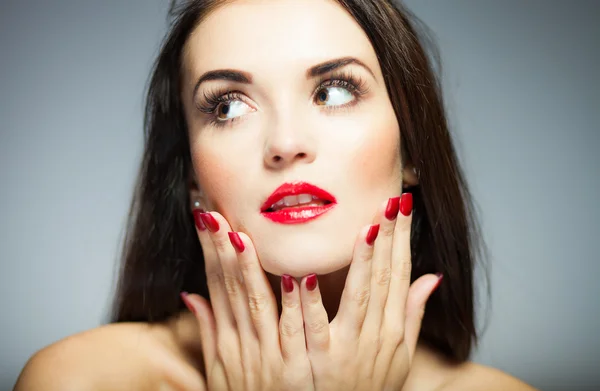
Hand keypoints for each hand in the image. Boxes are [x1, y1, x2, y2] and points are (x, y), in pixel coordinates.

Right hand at [182, 211, 313, 390]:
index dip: (209, 252)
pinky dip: (295, 306)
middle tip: (215, 214)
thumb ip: (210, 330)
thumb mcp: (220, 369)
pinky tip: (298, 278)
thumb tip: (191, 295)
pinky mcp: (295, 369)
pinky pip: (294, 333)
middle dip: (220, 250)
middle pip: (230, 288)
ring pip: (257, 303)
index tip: (206, 219)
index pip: (217, 286)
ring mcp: (268, 355)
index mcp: (229, 339)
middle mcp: (243, 344)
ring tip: (245, 233)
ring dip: (251, 268)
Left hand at [299, 194, 441, 390]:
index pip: (399, 273)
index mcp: (393, 327)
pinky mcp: (322, 362)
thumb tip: (431, 277)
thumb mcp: (400, 353)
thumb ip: (412, 313)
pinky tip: (304, 275)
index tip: (403, 205)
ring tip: (364, 227)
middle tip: (389, 201)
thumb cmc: (372, 383)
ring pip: (359, 296)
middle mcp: (378, 334)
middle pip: (384, 278)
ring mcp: (351, 347)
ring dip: (361, 261)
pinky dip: (311, 302)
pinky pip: (315, 328)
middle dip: (389, 237)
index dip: (403, 238)